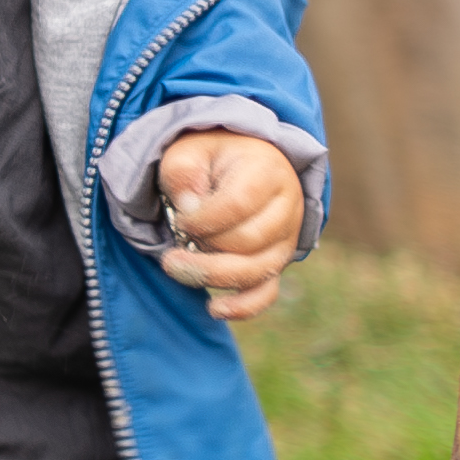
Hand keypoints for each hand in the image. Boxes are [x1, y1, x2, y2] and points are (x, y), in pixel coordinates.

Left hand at [155, 130, 304, 320]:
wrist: (239, 161)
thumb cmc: (210, 156)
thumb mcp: (188, 150)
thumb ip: (183, 172)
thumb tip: (189, 209)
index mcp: (267, 171)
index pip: (239, 204)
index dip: (203, 219)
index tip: (180, 218)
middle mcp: (287, 207)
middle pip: (247, 242)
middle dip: (202, 248)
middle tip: (172, 242)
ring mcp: (285, 239)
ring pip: (256, 271)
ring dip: (211, 276)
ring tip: (174, 266)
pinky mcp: (276, 262)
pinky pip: (267, 292)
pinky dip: (243, 306)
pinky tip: (214, 309)